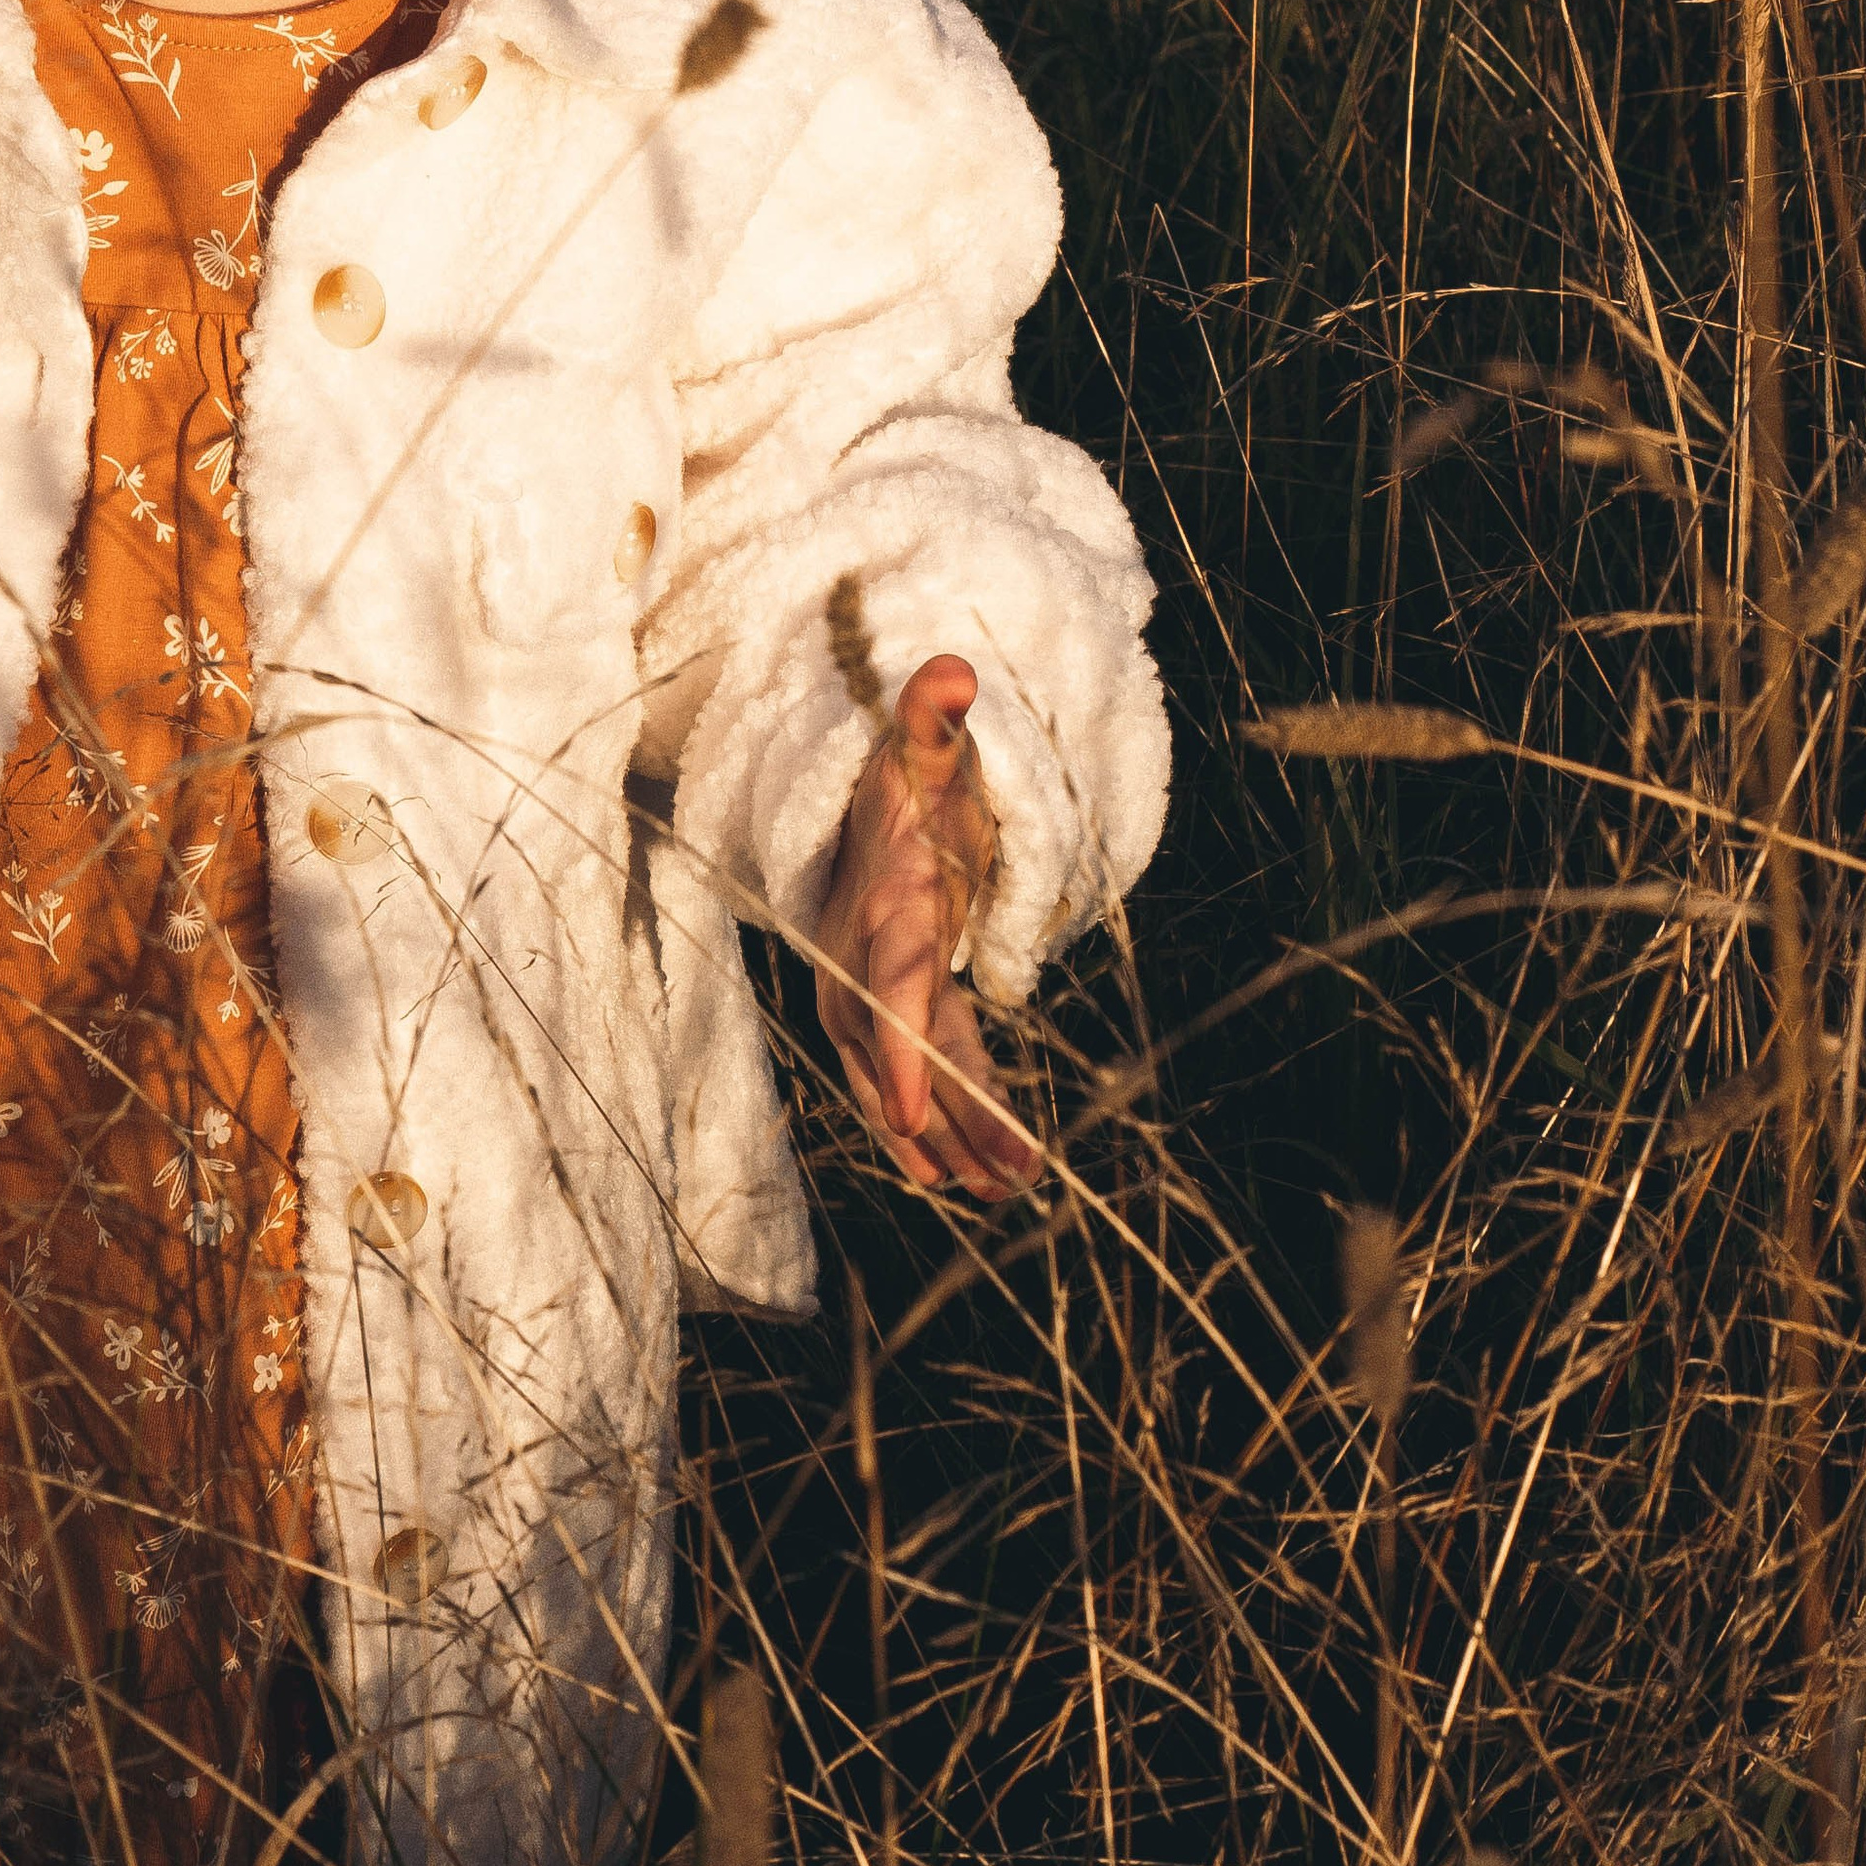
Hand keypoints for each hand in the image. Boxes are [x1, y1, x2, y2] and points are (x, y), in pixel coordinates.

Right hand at [815, 653, 1037, 1201]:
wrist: (871, 800)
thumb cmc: (910, 776)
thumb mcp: (925, 746)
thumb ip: (934, 716)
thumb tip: (953, 671)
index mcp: (880, 901)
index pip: (886, 984)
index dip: (901, 1048)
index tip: (913, 1113)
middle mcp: (861, 959)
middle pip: (897, 1052)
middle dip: (939, 1119)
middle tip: (994, 1181)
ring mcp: (876, 990)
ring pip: (909, 1077)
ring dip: (952, 1139)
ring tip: (1004, 1193)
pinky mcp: (904, 1005)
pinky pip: (927, 1070)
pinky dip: (954, 1119)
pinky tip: (988, 1170)